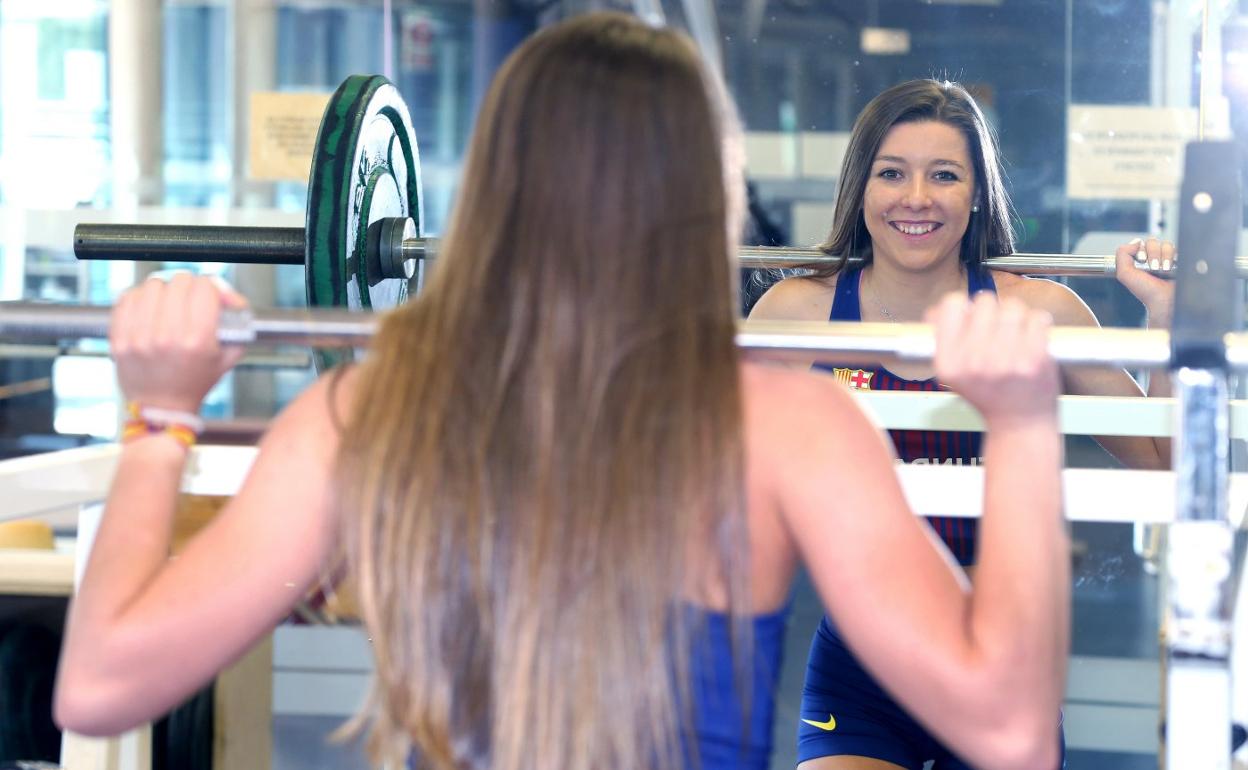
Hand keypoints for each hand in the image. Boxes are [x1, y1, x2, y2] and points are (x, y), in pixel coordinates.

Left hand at [109, 274, 247, 413]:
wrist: (163, 407)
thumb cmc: (196, 380)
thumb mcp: (229, 354)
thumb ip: (237, 320)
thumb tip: (228, 294)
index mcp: (197, 340)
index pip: (204, 287)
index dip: (210, 288)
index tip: (207, 296)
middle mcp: (168, 337)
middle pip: (179, 282)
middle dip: (187, 287)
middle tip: (188, 298)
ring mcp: (140, 337)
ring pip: (153, 286)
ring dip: (162, 291)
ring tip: (166, 304)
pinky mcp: (120, 338)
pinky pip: (128, 298)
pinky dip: (139, 298)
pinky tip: (147, 309)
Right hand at [927, 292, 1058, 427]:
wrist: (1019, 422)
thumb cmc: (988, 394)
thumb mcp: (954, 373)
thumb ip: (943, 339)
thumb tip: (934, 311)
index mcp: (948, 362)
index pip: (952, 305)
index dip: (964, 305)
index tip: (971, 316)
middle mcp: (973, 362)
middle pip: (985, 301)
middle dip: (993, 310)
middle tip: (998, 329)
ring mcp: (1005, 360)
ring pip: (1013, 307)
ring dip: (1018, 316)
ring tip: (1017, 333)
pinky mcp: (1034, 359)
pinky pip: (1037, 317)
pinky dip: (1038, 324)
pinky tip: (1033, 338)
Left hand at [1114, 237, 1174, 327]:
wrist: (1164, 300)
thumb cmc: (1146, 290)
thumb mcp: (1124, 273)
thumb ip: (1122, 254)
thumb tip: (1136, 241)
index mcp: (1139, 260)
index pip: (1140, 242)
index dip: (1140, 250)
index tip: (1141, 261)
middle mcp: (1153, 257)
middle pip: (1152, 241)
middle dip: (1152, 254)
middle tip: (1153, 268)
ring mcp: (1167, 258)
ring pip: (1165, 244)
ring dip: (1163, 257)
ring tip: (1162, 270)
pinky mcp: (1179, 259)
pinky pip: (1177, 248)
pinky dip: (1172, 257)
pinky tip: (1170, 269)